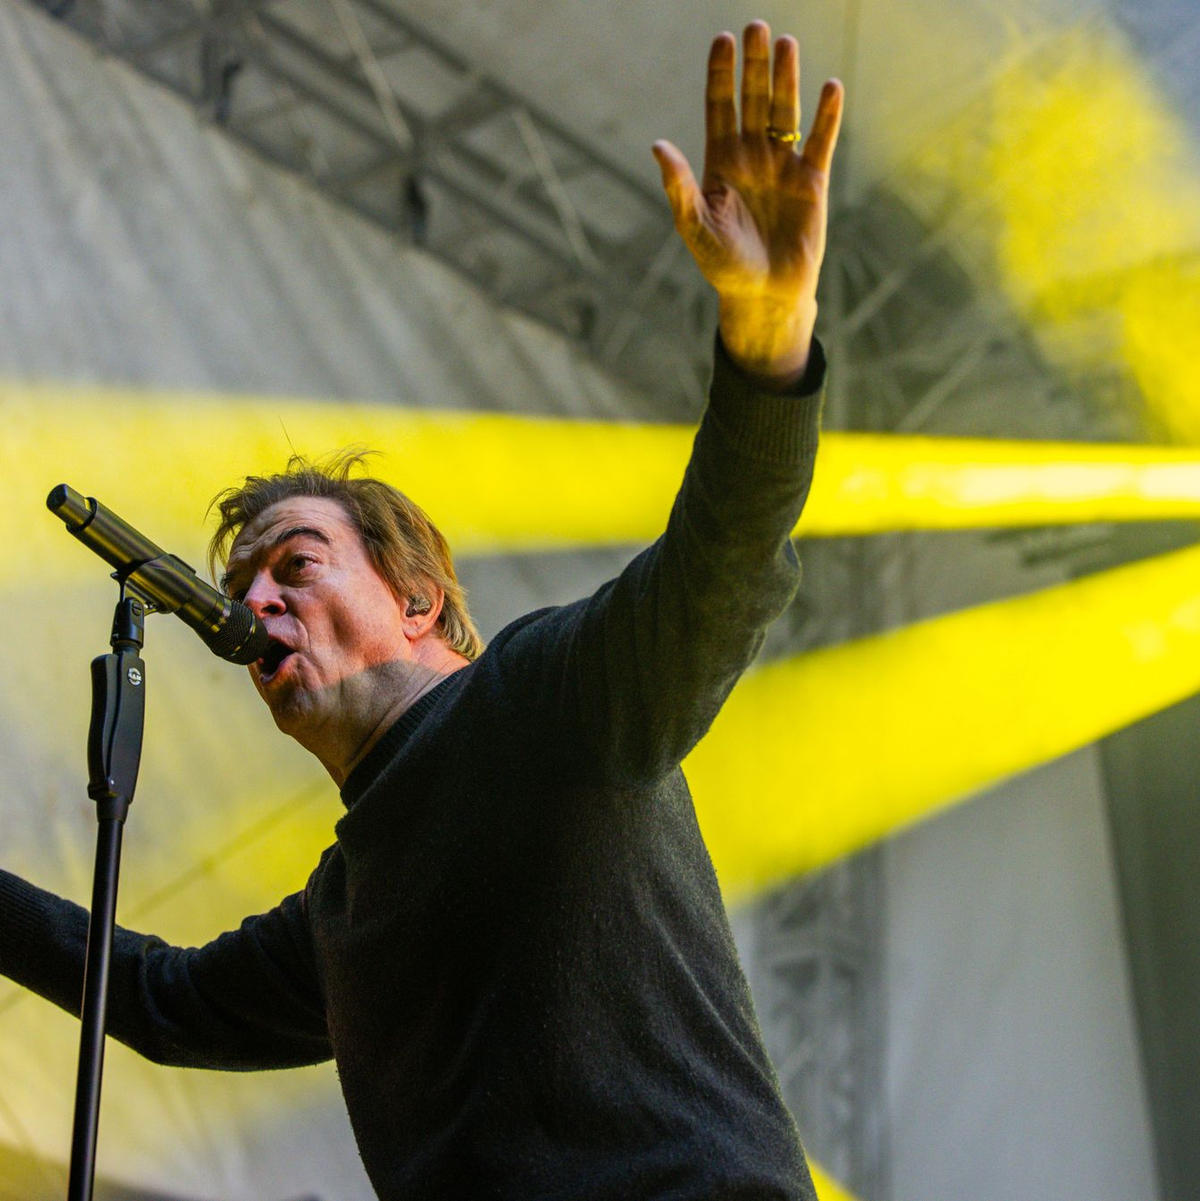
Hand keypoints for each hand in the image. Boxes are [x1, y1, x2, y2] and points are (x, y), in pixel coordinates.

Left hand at [652, 21, 843, 383]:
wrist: (764, 296)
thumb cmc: (724, 266)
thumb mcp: (696, 227)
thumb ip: (678, 187)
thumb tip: (657, 146)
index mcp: (721, 163)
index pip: (719, 108)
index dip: (720, 76)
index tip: (721, 41)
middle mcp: (752, 157)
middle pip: (753, 100)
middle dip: (754, 65)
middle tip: (756, 27)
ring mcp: (784, 166)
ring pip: (786, 112)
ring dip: (787, 79)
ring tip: (787, 43)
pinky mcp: (812, 182)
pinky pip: (821, 141)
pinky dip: (827, 116)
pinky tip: (829, 87)